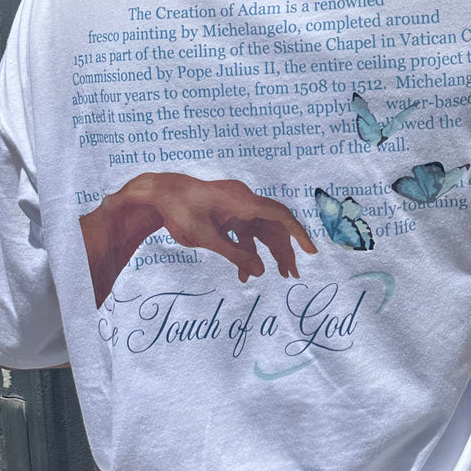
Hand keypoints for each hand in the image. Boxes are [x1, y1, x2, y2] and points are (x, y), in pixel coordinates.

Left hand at [80, 173, 316, 306]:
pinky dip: (247, 248)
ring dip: (266, 251)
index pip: (281, 216)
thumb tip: (261, 272)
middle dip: (283, 250)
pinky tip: (245, 271)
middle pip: (273, 225)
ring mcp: (236, 204)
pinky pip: (245, 230)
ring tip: (272, 275)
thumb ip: (236, 255)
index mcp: (244, 201)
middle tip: (291, 275)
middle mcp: (244, 200)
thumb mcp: (208, 239)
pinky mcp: (227, 211)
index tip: (311, 252)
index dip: (298, 234)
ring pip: (260, 229)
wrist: (159, 194)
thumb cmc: (181, 213)